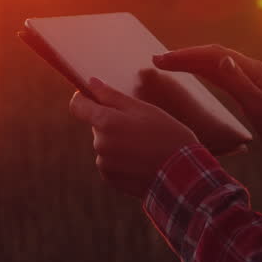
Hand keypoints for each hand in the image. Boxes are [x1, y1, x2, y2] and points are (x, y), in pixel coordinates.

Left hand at [68, 78, 198, 198]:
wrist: (183, 174)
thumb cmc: (166, 135)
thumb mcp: (142, 109)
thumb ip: (112, 96)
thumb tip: (91, 83)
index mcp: (106, 122)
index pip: (78, 105)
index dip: (84, 98)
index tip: (96, 96)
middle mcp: (100, 144)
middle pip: (96, 125)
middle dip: (111, 121)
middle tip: (139, 125)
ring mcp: (104, 164)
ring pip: (105, 144)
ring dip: (118, 141)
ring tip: (144, 145)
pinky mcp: (111, 179)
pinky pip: (110, 162)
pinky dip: (122, 159)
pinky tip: (142, 159)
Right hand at [154, 47, 261, 160]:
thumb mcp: (259, 106)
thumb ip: (239, 82)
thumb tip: (221, 58)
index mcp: (251, 70)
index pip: (214, 55)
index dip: (188, 55)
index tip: (165, 59)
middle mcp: (248, 70)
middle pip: (211, 56)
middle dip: (185, 56)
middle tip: (157, 60)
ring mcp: (247, 79)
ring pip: (213, 64)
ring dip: (190, 62)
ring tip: (166, 64)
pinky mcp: (245, 90)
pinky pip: (218, 75)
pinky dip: (201, 71)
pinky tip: (190, 73)